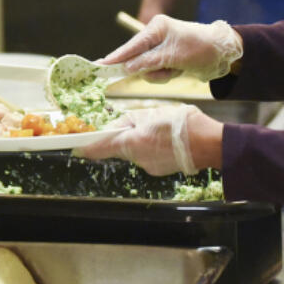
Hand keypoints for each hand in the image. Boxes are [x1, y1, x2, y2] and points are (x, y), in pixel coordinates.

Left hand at [75, 105, 219, 175]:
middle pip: (118, 147)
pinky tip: (165, 139)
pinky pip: (147, 156)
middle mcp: (136, 159)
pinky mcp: (158, 170)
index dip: (84, 146)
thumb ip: (130, 120)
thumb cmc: (181, 125)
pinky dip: (151, 147)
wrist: (208, 144)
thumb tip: (118, 126)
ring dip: (138, 141)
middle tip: (137, 122)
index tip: (74, 146)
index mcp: (131, 143)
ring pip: (134, 151)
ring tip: (158, 129)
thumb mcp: (151, 114)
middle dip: (122, 136)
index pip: (99, 148)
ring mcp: (148, 166)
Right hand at [100, 14, 241, 82]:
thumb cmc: (199, 49)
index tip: (99, 65)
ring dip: (160, 74)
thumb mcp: (173, 56)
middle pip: (137, 59)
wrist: (223, 54)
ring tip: (176, 69)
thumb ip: (148, 62)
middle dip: (148, 68)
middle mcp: (155, 36)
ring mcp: (160, 48)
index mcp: (156, 28)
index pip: (131, 46)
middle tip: (158, 70)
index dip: (116, 57)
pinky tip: (178, 70)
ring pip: (146, 69)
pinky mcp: (165, 58)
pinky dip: (166, 75)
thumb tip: (127, 68)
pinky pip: (156, 72)